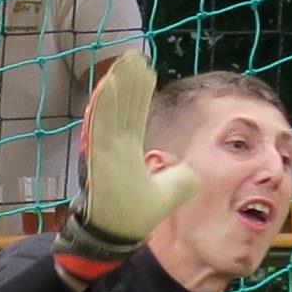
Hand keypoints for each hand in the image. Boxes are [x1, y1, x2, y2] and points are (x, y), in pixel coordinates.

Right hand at [59, 49, 196, 256]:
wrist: (115, 235)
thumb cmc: (133, 216)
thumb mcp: (168, 195)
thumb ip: (182, 180)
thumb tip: (195, 171)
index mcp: (126, 151)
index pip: (134, 114)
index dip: (139, 92)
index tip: (144, 70)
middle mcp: (113, 146)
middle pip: (122, 106)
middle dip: (128, 81)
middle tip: (133, 56)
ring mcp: (103, 149)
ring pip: (110, 109)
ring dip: (117, 85)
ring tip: (124, 62)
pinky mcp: (96, 156)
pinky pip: (100, 125)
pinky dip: (104, 104)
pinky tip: (108, 84)